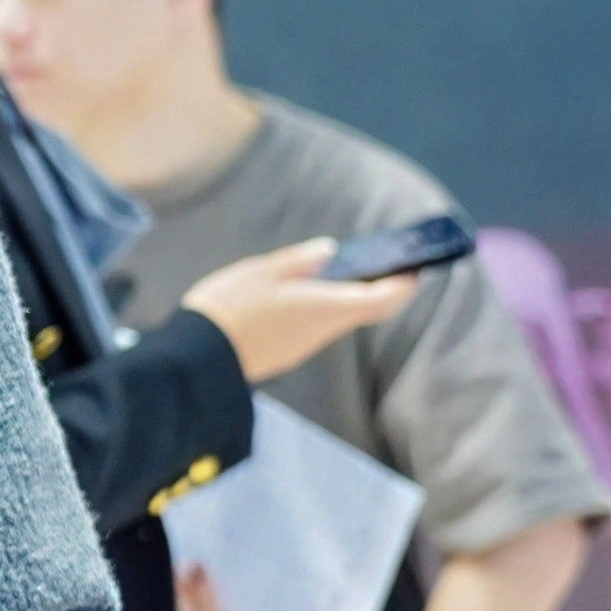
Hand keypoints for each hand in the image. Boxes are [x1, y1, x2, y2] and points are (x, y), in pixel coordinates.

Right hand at [180, 239, 418, 384]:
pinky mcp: (287, 352)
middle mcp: (322, 330)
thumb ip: (299, 261)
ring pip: (341, 318)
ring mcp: (305, 345)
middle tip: (384, 265)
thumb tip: (328, 252)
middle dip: (381, 288)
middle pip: (365, 310)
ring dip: (349, 296)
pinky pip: (317, 325)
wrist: (197, 359)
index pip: (382, 299)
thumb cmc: (230, 308)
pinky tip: (305, 292)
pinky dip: (325, 306)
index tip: (413, 267)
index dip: (404, 284)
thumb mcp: (262, 271)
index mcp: (324, 306)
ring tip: (340, 270)